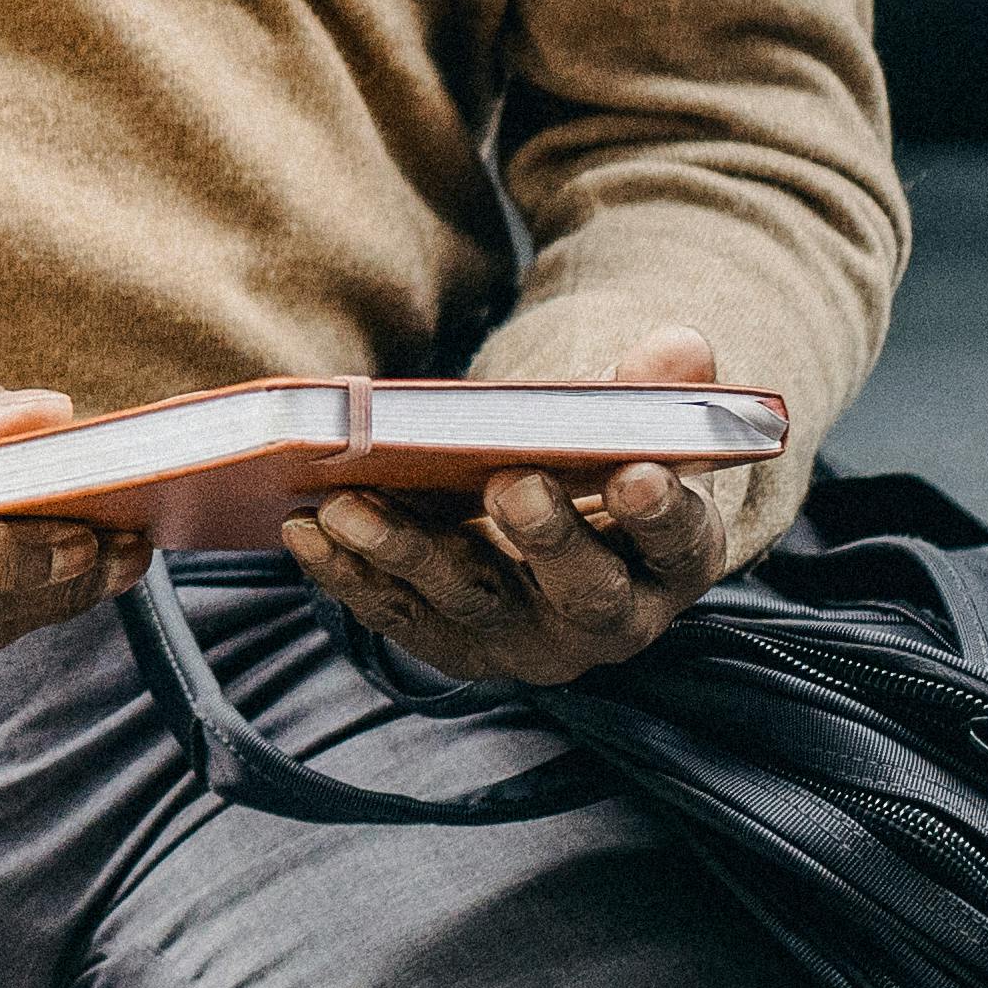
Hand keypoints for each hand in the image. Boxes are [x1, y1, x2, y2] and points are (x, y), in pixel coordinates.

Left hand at [283, 326, 734, 684]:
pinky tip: (304, 528)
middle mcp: (606, 617)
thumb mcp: (633, 427)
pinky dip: (347, 574)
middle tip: (511, 484)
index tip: (638, 473)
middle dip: (546, 537)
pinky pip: (395, 612)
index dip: (660, 511)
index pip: (676, 540)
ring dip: (407, 553)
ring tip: (349, 507)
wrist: (550, 527)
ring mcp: (523, 637)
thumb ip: (653, 391)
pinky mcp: (449, 641)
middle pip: (581, 590)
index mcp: (671, 561)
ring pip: (468, 600)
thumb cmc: (596, 463)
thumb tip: (682, 346)